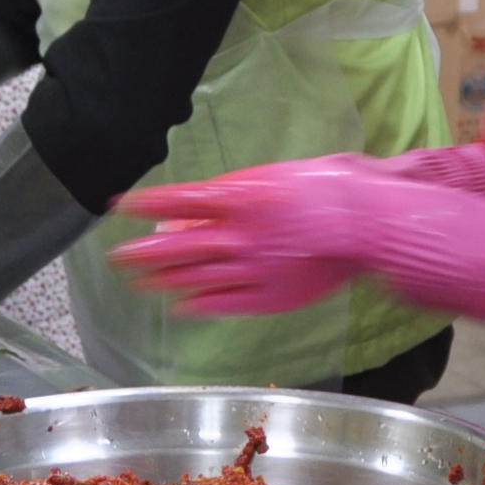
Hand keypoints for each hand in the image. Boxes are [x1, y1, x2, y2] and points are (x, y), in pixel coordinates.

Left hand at [110, 158, 402, 315]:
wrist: (366, 224)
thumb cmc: (325, 189)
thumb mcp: (271, 177)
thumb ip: (229, 193)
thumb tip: (188, 211)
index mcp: (239, 198)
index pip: (177, 200)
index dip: (144, 204)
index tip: (119, 206)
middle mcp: (239, 235)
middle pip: (178, 246)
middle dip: (143, 252)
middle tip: (118, 257)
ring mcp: (253, 268)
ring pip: (195, 277)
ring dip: (163, 281)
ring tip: (139, 283)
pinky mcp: (270, 295)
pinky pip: (224, 304)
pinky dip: (198, 306)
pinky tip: (180, 307)